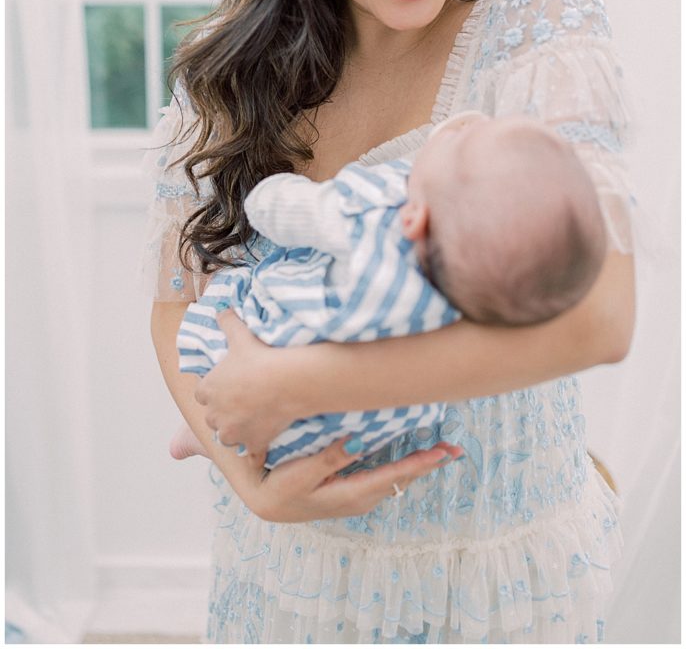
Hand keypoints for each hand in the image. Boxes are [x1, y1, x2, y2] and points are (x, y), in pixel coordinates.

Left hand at [194, 310, 297, 453]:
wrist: (286, 380)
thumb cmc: (260, 357)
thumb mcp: (240, 334)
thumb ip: (227, 321)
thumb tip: (220, 308)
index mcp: (208, 390)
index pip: (201, 393)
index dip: (214, 389)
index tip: (227, 384)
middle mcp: (215, 415)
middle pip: (213, 417)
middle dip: (224, 411)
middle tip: (243, 399)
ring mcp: (234, 432)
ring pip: (229, 437)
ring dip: (237, 430)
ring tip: (253, 418)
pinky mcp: (254, 444)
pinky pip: (252, 454)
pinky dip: (257, 451)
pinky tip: (264, 443)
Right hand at [217, 436, 463, 522]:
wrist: (244, 468)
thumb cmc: (233, 450)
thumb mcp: (216, 448)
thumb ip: (195, 446)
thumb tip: (174, 449)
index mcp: (277, 498)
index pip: (313, 477)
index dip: (332, 458)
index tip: (355, 438)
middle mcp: (308, 510)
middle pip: (363, 491)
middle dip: (401, 471)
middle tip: (437, 452)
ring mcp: (330, 507)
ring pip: (378, 491)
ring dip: (412, 471)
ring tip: (445, 451)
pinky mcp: (347, 498)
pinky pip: (380, 486)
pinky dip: (404, 471)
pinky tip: (429, 455)